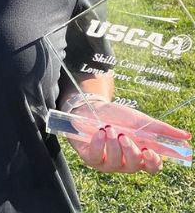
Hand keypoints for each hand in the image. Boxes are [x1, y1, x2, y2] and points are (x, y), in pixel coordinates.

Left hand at [67, 99, 190, 172]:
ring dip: (113, 144)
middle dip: (130, 151)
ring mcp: (107, 163)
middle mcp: (125, 162)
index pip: (152, 167)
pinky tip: (99, 132)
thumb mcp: (140, 121)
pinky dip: (98, 144)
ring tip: (109, 129)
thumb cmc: (118, 118)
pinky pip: (95, 157)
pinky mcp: (90, 159)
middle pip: (134, 166)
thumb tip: (187, 136)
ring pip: (115, 162)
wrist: (91, 108)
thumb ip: (162, 130)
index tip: (149, 151)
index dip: (153, 163)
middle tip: (124, 136)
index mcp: (140, 155)